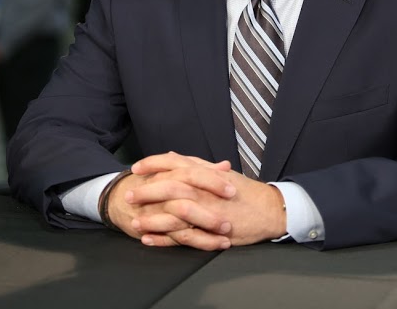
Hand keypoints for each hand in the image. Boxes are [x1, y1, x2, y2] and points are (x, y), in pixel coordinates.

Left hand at [112, 152, 287, 249]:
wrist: (268, 210)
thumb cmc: (245, 192)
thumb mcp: (221, 174)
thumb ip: (198, 166)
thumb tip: (176, 158)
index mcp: (204, 173)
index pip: (173, 163)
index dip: (152, 164)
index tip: (136, 168)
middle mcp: (203, 189)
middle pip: (167, 186)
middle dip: (145, 191)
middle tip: (127, 195)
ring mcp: (205, 211)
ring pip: (171, 213)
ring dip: (150, 217)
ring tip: (133, 221)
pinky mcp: (208, 231)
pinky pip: (181, 236)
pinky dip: (162, 238)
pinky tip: (148, 239)